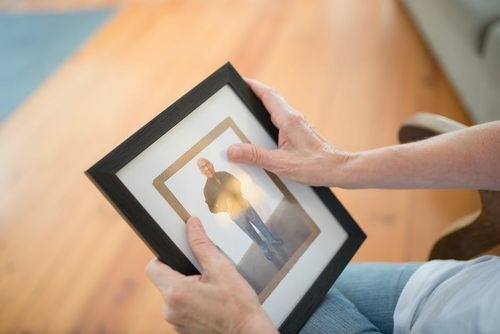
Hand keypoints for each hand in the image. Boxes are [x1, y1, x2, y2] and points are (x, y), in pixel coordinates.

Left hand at [146, 217, 277, 333]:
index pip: (153, 267)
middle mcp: (170, 310)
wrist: (248, 332)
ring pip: (173, 295)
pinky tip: (209, 302)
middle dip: (181, 273)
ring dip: (187, 289)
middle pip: (164, 281)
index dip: (164, 257)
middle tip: (203, 274)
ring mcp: (175, 322)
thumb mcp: (220, 267)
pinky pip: (180, 309)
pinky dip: (191, 303)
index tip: (178, 255)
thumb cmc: (238, 306)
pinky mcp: (183, 330)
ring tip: (209, 289)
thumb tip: (192, 225)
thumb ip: (201, 243)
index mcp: (176, 292)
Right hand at [227, 78, 350, 186]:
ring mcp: (299, 126)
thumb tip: (233, 150)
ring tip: (249, 112)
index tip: (241, 81)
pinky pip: (282, 122)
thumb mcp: (281, 163)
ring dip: (264, 107)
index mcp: (288, 120)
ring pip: (278, 110)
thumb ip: (255, 156)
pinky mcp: (301, 134)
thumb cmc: (316, 165)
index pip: (268, 95)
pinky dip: (271, 121)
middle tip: (241, 94)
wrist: (338, 169)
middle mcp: (294, 119)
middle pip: (272, 99)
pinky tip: (266, 133)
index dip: (253, 86)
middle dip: (255, 94)